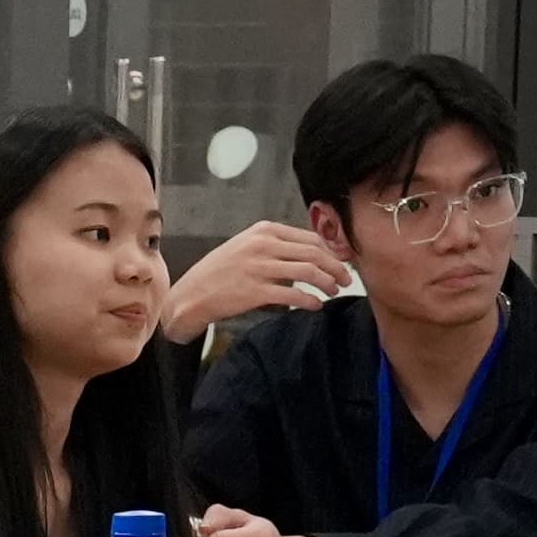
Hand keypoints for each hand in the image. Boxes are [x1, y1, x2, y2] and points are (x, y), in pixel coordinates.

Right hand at [161, 220, 353, 335]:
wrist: (189, 296)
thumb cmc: (219, 273)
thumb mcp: (246, 247)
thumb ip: (276, 246)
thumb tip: (312, 253)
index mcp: (263, 230)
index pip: (309, 237)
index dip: (332, 250)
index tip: (343, 261)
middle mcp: (262, 245)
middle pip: (314, 253)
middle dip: (336, 266)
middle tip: (346, 279)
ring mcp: (258, 267)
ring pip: (308, 271)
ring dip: (327, 283)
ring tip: (334, 291)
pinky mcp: (255, 291)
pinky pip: (293, 294)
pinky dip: (310, 300)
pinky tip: (316, 305)